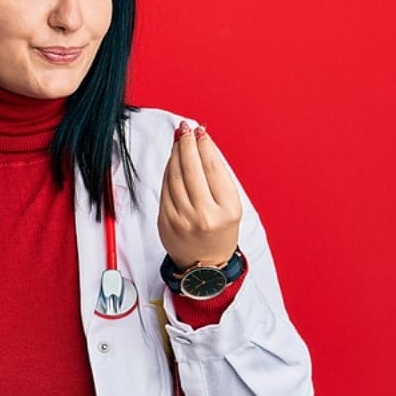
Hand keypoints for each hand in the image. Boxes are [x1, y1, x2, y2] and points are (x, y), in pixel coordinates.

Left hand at [158, 121, 242, 268]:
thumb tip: (202, 143)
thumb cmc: (220, 232)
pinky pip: (164, 188)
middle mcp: (204, 215)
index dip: (205, 146)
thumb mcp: (230, 206)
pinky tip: (172, 159)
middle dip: (187, 144)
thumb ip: (217, 177)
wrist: (204, 266)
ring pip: (174, 176)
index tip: (200, 132)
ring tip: (179, 139)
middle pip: (191, 169)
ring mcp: (182, 219)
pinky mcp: (166, 221)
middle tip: (185, 128)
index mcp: (227, 210)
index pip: (213, 169)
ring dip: (175, 153)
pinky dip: (167, 170)